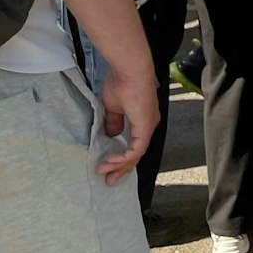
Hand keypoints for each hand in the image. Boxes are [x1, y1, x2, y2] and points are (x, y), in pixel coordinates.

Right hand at [95, 62, 157, 184]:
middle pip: (136, 154)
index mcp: (142, 121)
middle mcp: (148, 126)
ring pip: (136, 155)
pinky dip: (123, 158)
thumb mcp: (113, 107)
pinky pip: (136, 150)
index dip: (122, 158)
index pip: (134, 145)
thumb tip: (111, 135)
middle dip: (122, 169)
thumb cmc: (122, 83)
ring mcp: (148, 127)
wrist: (130, 71)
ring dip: (119, 166)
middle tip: (109, 181)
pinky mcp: (146, 127)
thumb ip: (114, 122)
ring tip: (104, 173)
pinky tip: (110, 162)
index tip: (108, 166)